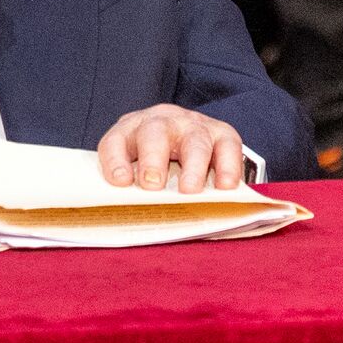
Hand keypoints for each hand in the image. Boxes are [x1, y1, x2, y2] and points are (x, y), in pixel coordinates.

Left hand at [96, 103, 255, 192]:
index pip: (115, 141)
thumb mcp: (139, 167)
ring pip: (194, 141)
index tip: (120, 182)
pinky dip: (228, 167)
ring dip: (192, 167)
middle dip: (153, 159)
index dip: (115, 160)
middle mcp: (163, 122)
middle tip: (152, 185)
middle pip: (154, 133)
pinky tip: (226, 187)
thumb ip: (133, 188)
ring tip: (190, 191)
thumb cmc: (158, 161)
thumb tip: (132, 219)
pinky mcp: (223, 134)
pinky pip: (228, 147)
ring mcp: (194, 126)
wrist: (190, 137)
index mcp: (132, 131)